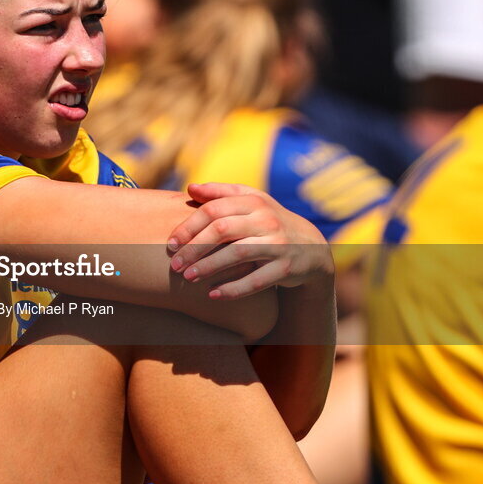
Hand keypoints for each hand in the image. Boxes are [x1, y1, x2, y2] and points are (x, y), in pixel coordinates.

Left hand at [167, 183, 333, 299]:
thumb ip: (220, 193)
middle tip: (175, 264)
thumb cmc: (269, 222)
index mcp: (254, 201)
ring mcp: (278, 244)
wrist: (311, 247)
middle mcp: (267, 220)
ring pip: (237, 253)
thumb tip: (190, 188)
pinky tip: (213, 295)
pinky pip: (256, 281)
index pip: (214, 210)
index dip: (189, 226)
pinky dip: (233, 289)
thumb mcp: (251, 201)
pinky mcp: (286, 268)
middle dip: (194, 247)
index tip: (170, 243)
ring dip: (209, 267)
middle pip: (222, 229)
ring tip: (188, 278)